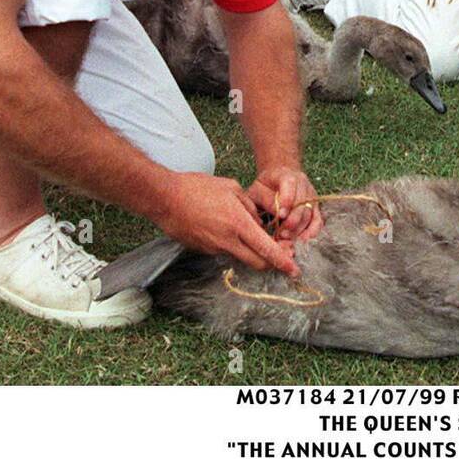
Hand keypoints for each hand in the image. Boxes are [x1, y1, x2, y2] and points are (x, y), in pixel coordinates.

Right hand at [158, 170, 298, 275]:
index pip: (267, 250)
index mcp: (239, 224)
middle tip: (282, 255)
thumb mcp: (232, 188)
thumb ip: (250, 207)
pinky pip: (225, 251)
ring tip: (250, 233)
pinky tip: (226, 228)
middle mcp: (228, 241)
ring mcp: (214, 248)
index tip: (294, 270)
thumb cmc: (197, 188)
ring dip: (252, 252)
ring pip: (242, 257)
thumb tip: (259, 223)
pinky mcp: (204, 250)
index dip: (283, 262)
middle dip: (273, 263)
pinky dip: (233, 245)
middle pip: (258, 262)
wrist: (164, 198)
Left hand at [248, 166, 322, 241]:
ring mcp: (311, 196)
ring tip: (286, 240)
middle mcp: (303, 184)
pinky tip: (302, 241)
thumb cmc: (264, 186)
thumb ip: (265, 199)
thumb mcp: (257, 189)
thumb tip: (278, 215)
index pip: (290, 185)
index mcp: (287, 176)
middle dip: (292, 222)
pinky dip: (311, 232)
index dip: (287, 201)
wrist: (277, 179)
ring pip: (309, 215)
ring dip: (298, 230)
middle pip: (302, 204)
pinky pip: (318, 221)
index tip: (280, 216)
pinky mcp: (315, 207)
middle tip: (281, 235)